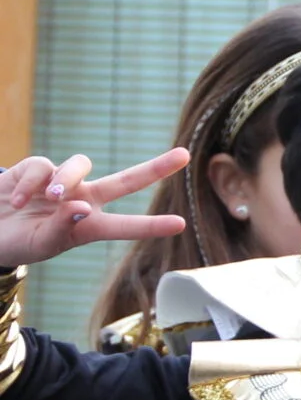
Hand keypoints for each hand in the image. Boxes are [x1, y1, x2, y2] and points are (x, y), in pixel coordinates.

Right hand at [0, 151, 189, 268]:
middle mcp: (82, 201)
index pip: (125, 226)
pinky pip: (42, 165)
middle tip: (185, 155)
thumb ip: (62, 229)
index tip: (180, 224)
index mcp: (88, 226)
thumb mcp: (40, 244)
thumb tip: (81, 207)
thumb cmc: (17, 243)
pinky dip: (30, 182)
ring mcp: (61, 183)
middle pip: (126, 181)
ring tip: (50, 198)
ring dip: (66, 178)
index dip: (151, 225)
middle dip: (155, 168)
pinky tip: (19, 198)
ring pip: (80, 165)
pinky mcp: (36, 169)